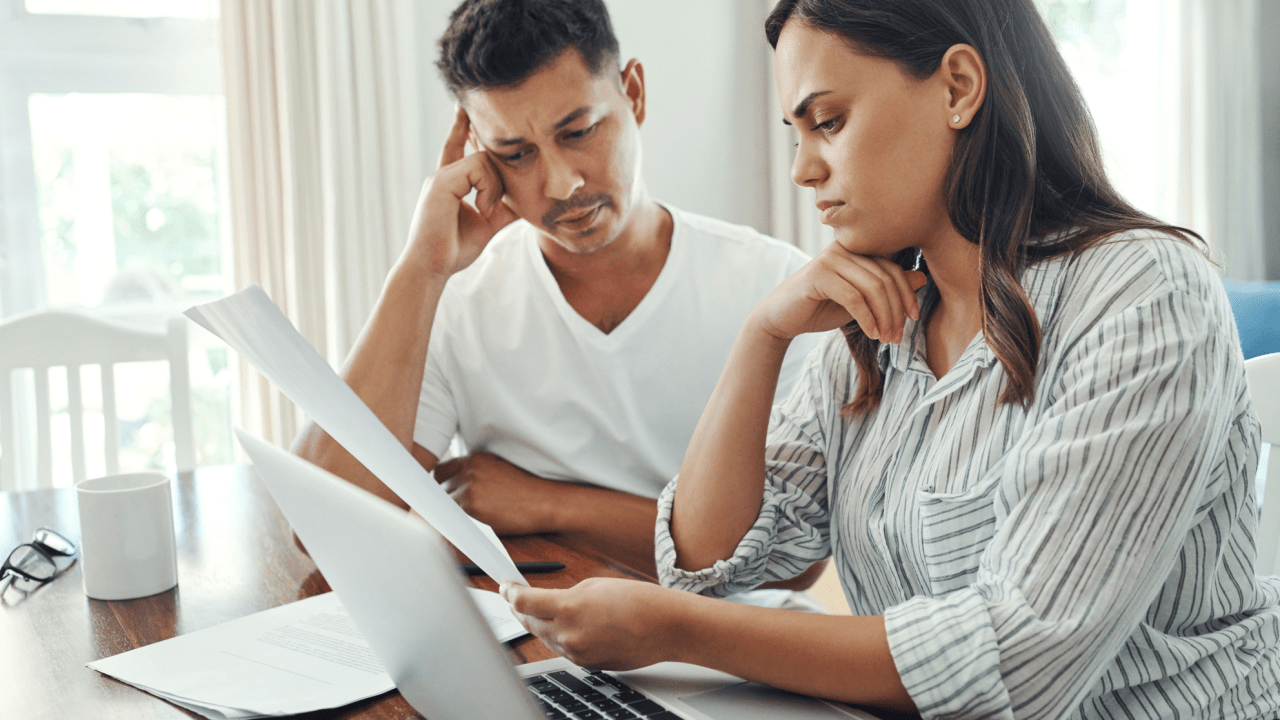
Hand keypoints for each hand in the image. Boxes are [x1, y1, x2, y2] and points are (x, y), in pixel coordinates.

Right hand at [404, 106, 518, 278]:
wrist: (432, 267)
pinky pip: (478, 168)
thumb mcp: (487, 223)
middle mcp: (442, 175)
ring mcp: (440, 176)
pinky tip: (482, 209)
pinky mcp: (441, 181)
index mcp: (449, 183)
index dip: (462, 128)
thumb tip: (526, 199)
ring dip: (495, 188)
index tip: (466, 108)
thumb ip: (502, 206)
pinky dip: (488, 190)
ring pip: (483, 160)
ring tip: (487, 211)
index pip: (456, 146)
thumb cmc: (454, 249)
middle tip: (499, 184)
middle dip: (494, 155)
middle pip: (480, 152)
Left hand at [434, 452, 560, 534]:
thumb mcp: (499, 470)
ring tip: (473, 519)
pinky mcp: (470, 507)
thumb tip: (453, 487)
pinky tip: (472, 525)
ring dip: (453, 514)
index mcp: (474, 459)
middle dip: (447, 501)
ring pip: (445, 505)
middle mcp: (468, 470)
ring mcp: (468, 488)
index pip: (441, 471)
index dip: (442, 486)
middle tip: (462, 512)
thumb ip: (475, 473)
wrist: (544, 501)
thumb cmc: (526, 490)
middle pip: (440, 489)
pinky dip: (457, 524)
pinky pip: (452, 519)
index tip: (447, 496)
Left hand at [500, 578, 687, 669]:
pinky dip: (559, 636)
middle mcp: (568, 634)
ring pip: (545, 638)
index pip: (523, 602)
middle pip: (528, 623)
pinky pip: (563, 649)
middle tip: (513, 597)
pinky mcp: (587, 665)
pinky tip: (564, 625)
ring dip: (538, 623)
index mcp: (569, 608)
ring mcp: (577, 653)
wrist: (666, 628)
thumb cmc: (638, 601)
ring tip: (536, 610)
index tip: (505, 586)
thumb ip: (565, 595)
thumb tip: (547, 603)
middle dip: (520, 609)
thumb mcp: (595, 585)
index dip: (510, 593)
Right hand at [750, 243, 926, 344]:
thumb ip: (886, 289)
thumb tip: (921, 278)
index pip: (892, 268)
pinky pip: (853, 297)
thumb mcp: (861, 301)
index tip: (912, 319)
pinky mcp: (818, 275)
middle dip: (895, 310)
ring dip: (884, 317)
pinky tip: (872, 334)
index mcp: (855, 249)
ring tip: (886, 338)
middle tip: (897, 336)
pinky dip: (867, 318)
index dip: (907, 294)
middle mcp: (844, 248)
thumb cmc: (820, 308)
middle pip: (884, 278)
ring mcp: (830, 259)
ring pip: (872, 288)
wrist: (781, 319)